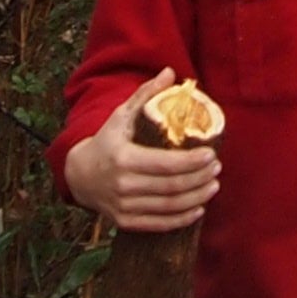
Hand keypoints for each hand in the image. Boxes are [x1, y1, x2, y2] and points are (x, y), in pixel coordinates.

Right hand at [60, 72, 222, 235]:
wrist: (79, 175)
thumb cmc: (107, 141)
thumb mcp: (121, 115)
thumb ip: (146, 94)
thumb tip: (170, 73)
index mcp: (124, 158)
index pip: (166, 164)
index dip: (192, 162)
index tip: (211, 154)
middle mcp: (123, 186)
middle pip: (172, 187)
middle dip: (200, 179)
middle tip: (217, 168)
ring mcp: (124, 207)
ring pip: (169, 207)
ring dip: (197, 198)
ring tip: (214, 185)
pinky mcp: (125, 222)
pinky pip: (159, 224)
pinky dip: (182, 219)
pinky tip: (199, 209)